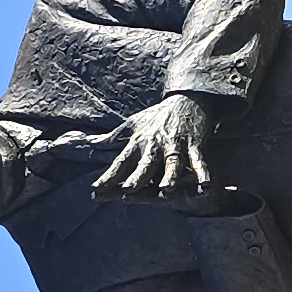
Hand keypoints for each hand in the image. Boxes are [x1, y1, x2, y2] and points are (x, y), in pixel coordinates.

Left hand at [95, 92, 220, 201]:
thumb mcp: (131, 125)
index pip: (120, 162)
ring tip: (166, 192)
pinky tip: (204, 186)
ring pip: (172, 164)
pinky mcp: (195, 145)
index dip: (108, 176)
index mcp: (138, 141)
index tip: (95, 190)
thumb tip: (87, 145)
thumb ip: (110, 139)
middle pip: (145, 164)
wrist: (187, 99)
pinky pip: (199, 162)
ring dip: (169, 177)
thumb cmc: (156, 117)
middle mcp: (155, 144)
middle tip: (128, 191)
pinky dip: (202, 173)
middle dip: (137, 177)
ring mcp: (176, 144)